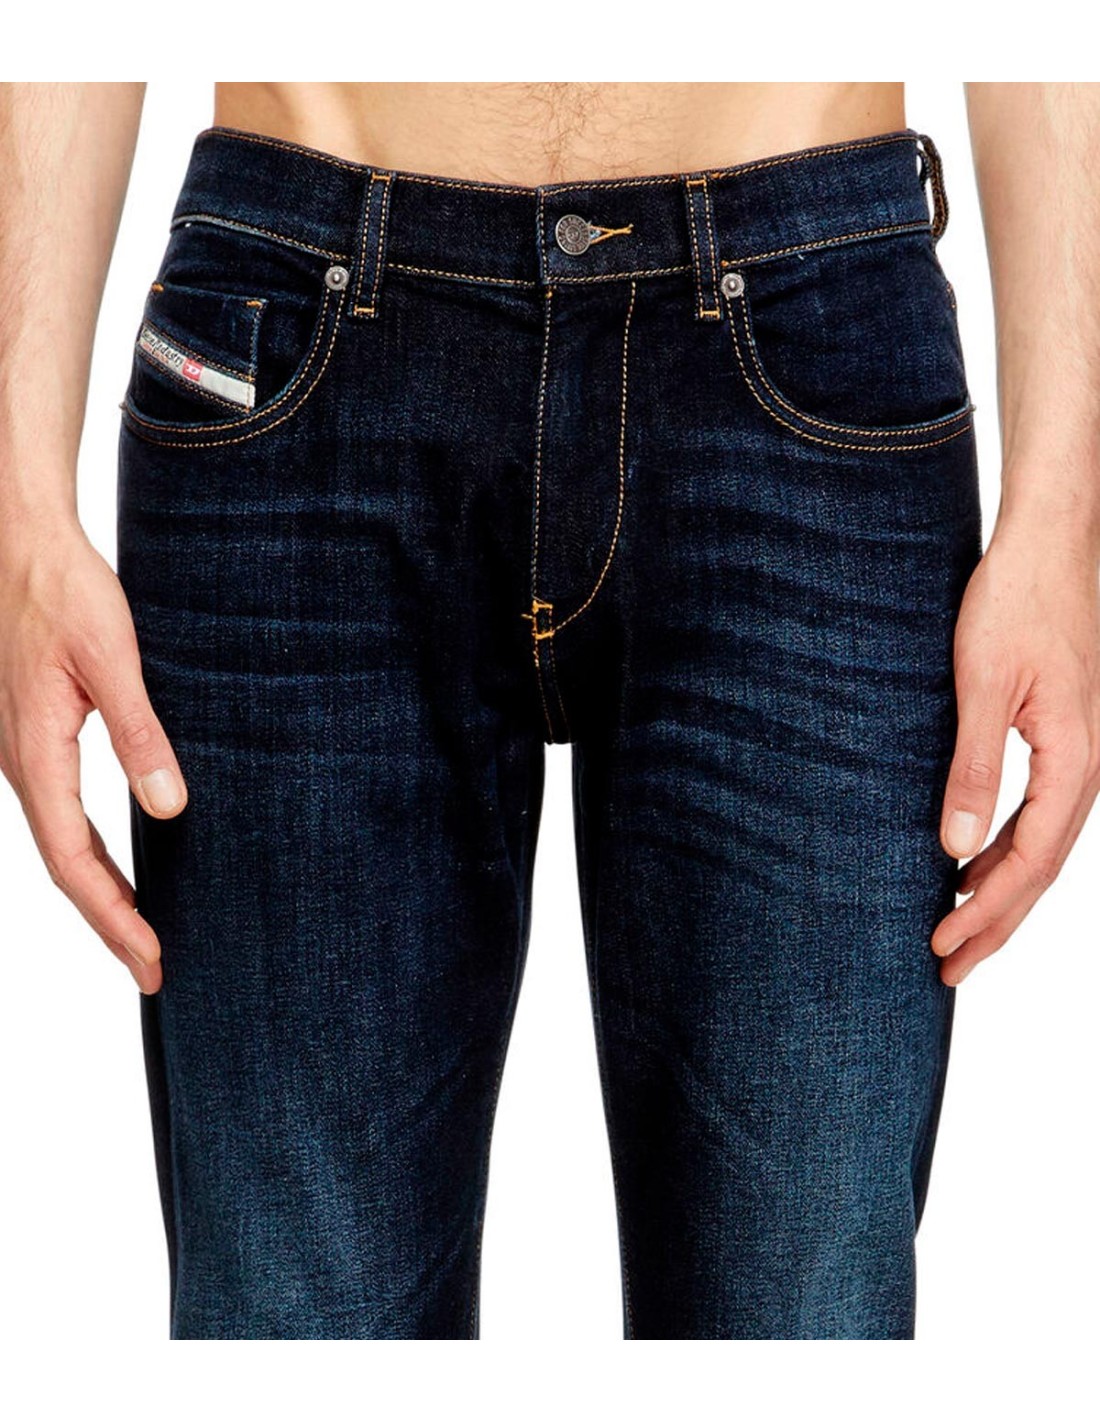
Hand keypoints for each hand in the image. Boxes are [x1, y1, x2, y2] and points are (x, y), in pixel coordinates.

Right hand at [0, 517, 187, 992]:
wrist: (22, 543)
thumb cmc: (62, 590)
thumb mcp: (112, 658)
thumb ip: (140, 732)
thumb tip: (168, 807)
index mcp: (36, 754)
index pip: (76, 862)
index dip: (115, 918)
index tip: (153, 960)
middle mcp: (22, 764)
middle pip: (66, 868)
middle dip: (110, 923)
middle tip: (154, 970)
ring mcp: (24, 754)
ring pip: (60, 845)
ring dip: (100, 893)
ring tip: (140, 933)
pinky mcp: (34, 738)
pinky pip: (59, 816)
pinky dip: (90, 855)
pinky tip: (118, 866)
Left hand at [933, 517, 1099, 983]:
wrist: (1050, 542)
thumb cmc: (1016, 600)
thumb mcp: (982, 685)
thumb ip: (972, 767)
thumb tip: (954, 849)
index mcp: (1075, 760)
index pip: (1030, 862)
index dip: (986, 911)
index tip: (942, 945)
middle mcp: (1088, 766)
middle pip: (1041, 868)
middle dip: (994, 922)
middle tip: (947, 966)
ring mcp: (1080, 754)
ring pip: (1042, 846)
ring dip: (1000, 890)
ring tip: (954, 927)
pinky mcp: (1063, 738)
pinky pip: (1040, 813)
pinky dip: (1006, 848)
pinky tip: (972, 861)